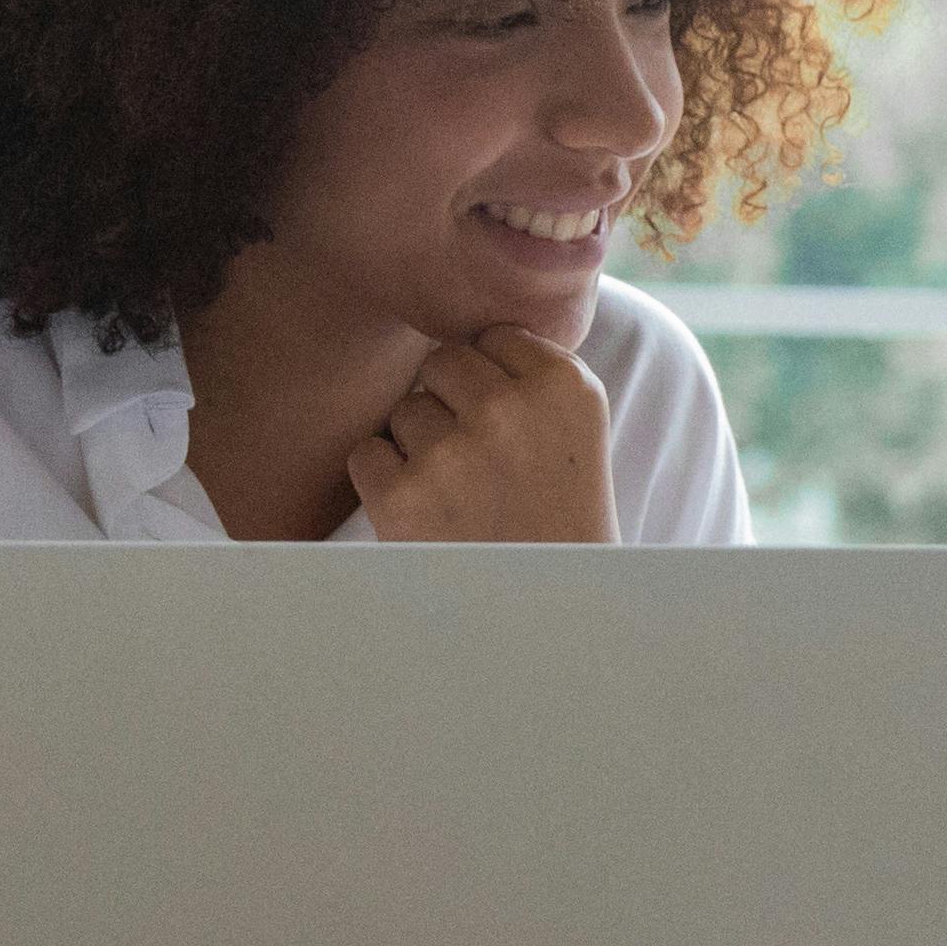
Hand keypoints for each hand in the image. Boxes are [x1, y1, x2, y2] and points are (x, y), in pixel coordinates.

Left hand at [347, 327, 614, 544]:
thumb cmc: (562, 521)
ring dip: (421, 448)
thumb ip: (531, 371)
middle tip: (483, 467)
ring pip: (406, 410)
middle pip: (443, 363)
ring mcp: (455, 451)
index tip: (512, 431)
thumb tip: (458, 327)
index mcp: (566, 385)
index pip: (493, 337)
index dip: (492, 383)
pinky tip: (429, 514)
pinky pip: (368, 452)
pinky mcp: (404, 495)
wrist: (552, 618)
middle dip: (452, 407)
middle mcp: (512, 408)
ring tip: (462, 498)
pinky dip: (386, 482)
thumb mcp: (578, 430)